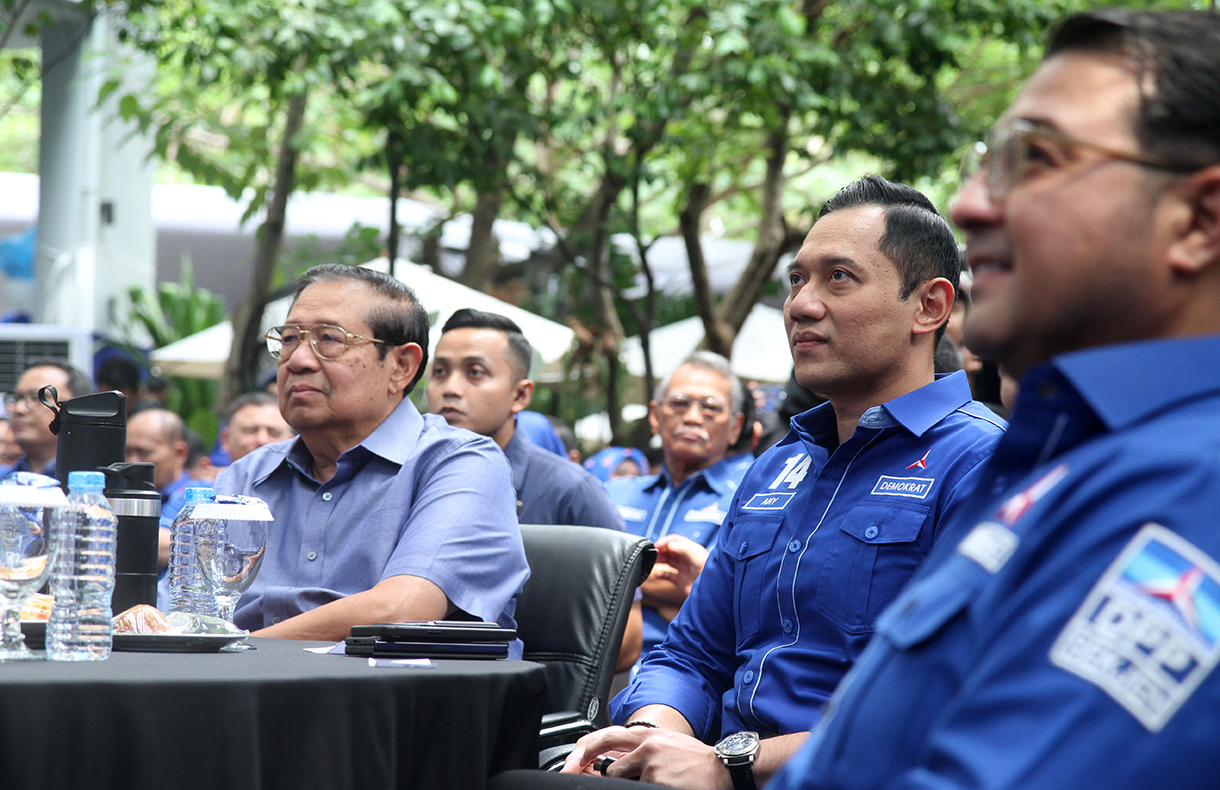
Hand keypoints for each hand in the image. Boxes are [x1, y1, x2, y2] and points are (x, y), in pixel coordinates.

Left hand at [561, 725, 730, 788]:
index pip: (607, 736)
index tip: (574, 760)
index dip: (587, 749)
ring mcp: (651, 767)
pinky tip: (667, 785)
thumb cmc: (698, 759)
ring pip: (626, 784)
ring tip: (660, 780)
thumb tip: (617, 762)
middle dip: (604, 777)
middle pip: (610, 766)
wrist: (723, 767)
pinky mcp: (657, 782)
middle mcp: (647, 747)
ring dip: (635, 786)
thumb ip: (642, 750)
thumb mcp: (668, 745)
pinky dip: (649, 789)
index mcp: (648, 736)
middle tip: (597, 778)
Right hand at [652, 534, 708, 597]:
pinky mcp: (681, 581)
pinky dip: (661, 574)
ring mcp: (684, 570)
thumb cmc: (708, 573)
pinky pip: (668, 575)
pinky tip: (657, 575)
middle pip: (669, 550)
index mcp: (691, 550)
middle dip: (660, 550)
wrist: (713, 593)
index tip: (655, 546)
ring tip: (651, 562)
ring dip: (659, 560)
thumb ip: (684, 550)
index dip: (664, 541)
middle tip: (651, 554)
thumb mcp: (697, 559)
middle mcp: (687, 559)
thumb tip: (669, 544)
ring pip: (668, 561)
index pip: (675, 540)